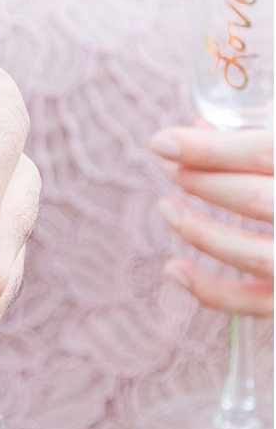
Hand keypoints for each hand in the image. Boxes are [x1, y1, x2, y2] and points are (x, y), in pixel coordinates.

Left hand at [150, 122, 272, 317]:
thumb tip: (203, 125)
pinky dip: (213, 293)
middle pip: (258, 200)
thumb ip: (267, 133)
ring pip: (257, 255)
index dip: (213, 147)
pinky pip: (261, 303)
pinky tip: (175, 269)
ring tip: (168, 207)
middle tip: (168, 165)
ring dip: (202, 232)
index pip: (268, 152)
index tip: (163, 140)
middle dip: (204, 180)